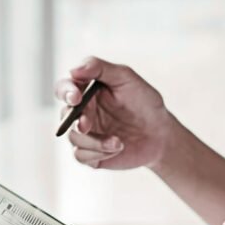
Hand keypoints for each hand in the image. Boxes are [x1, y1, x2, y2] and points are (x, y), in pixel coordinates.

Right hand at [55, 56, 175, 169]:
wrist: (161, 134)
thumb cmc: (144, 103)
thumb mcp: (126, 78)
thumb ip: (100, 68)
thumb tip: (74, 70)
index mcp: (86, 91)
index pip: (64, 88)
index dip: (65, 91)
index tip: (76, 97)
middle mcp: (82, 112)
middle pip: (64, 115)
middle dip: (76, 120)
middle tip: (86, 125)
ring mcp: (86, 134)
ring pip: (72, 137)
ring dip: (93, 140)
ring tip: (118, 142)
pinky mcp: (91, 154)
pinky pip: (81, 155)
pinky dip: (98, 152)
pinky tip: (117, 147)